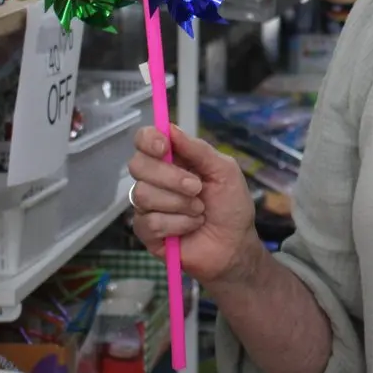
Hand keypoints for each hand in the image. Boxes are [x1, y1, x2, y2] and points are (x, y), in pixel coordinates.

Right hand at [127, 125, 259, 287]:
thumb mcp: (224, 171)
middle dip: (170, 177)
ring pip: (143, 194)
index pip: (144, 140)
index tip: (164, 148)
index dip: (148, 140)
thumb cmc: (231, 205)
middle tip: (197, 188)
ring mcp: (148, 206)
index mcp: (173, 160)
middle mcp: (155, 179)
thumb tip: (170, 128)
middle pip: (138, 165)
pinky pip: (150, 221)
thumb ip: (198, 150)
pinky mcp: (146, 232)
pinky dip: (178, 224)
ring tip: (200, 211)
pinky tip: (191, 226)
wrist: (235, 244)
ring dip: (179, 204)